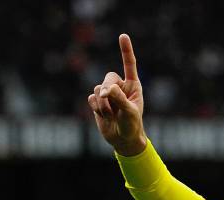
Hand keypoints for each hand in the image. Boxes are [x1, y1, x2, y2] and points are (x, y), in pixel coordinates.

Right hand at [88, 34, 145, 155]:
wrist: (123, 139)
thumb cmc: (132, 125)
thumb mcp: (130, 112)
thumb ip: (119, 99)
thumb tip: (105, 89)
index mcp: (133, 85)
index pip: (129, 64)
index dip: (126, 50)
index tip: (123, 36)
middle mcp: (120, 87)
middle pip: (108, 78)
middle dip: (107, 91)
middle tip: (110, 103)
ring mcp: (107, 94)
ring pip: (98, 89)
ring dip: (103, 105)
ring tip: (111, 116)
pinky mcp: (97, 102)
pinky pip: (91, 98)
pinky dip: (96, 108)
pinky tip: (104, 116)